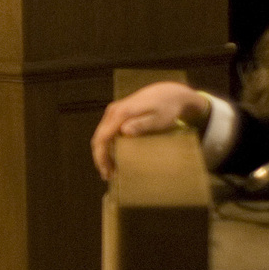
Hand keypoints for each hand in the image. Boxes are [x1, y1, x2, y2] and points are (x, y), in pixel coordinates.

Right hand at [90, 81, 211, 179]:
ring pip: (101, 135)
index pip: (103, 137)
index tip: (106, 171)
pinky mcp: (118, 114)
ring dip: (103, 153)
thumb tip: (124, 131)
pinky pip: (107, 132)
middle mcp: (113, 111)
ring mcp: (114, 112)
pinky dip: (107, 146)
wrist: (169, 94)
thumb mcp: (158, 118)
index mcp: (120, 113)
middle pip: (99, 137)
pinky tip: (113, 155)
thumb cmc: (166, 108)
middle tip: (108, 175)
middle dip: (100, 158)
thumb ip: (141, 124)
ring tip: (111, 169)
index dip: (102, 156)